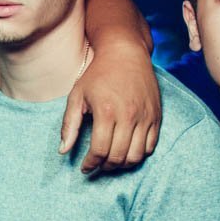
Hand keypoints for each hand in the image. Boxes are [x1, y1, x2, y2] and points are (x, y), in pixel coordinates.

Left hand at [65, 44, 161, 173]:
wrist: (126, 52)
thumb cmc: (98, 74)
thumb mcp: (77, 96)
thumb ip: (69, 125)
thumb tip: (63, 151)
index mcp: (106, 112)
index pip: (100, 151)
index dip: (90, 164)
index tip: (85, 167)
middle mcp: (129, 116)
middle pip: (118, 157)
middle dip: (105, 167)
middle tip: (97, 165)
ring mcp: (145, 117)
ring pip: (136, 156)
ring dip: (122, 164)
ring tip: (112, 161)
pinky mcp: (156, 116)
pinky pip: (150, 146)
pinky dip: (138, 155)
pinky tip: (126, 150)